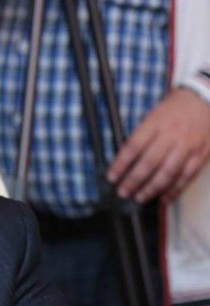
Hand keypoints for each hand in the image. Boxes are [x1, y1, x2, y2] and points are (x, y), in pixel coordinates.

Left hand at [106, 88, 209, 202]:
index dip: (121, 164)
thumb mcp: (152, 116)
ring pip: (168, 172)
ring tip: (140, 198)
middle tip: (123, 192)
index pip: (133, 146)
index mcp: (155, 124)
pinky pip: (187, 176)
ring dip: (152, 188)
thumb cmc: (173, 110)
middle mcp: (171, 135)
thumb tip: (124, 161)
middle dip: (134, 180)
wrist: (203, 99)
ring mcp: (188, 146)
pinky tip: (164, 198)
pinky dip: (175, 190)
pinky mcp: (201, 154)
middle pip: (149, 162)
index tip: (111, 177)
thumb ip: (140, 137)